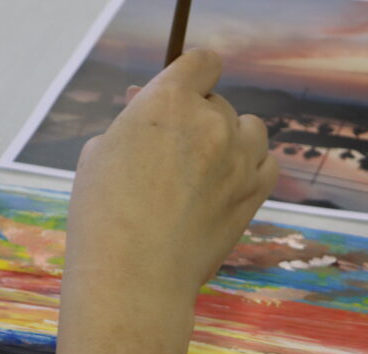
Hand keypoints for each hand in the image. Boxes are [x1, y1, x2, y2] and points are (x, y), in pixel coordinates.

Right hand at [65, 49, 278, 314]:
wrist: (135, 275)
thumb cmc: (104, 217)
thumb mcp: (100, 155)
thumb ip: (133, 123)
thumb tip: (145, 104)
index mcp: (168, 101)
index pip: (202, 63)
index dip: (193, 76)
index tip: (183, 93)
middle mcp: (211, 122)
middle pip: (219, 102)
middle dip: (198, 119)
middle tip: (173, 150)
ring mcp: (239, 158)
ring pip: (250, 128)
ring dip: (232, 138)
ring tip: (205, 166)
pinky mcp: (255, 193)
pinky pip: (267, 163)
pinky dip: (252, 167)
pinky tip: (228, 183)